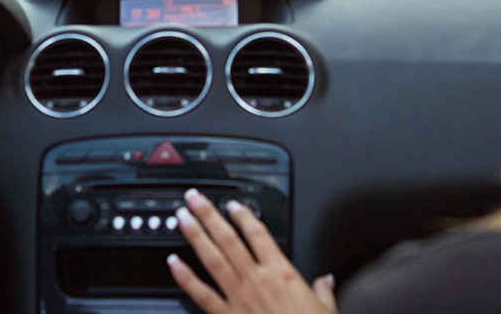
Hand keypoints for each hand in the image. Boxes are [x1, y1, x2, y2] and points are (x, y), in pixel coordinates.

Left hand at [170, 189, 336, 313]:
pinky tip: (173, 263)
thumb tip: (327, 280)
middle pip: (229, 239)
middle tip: (194, 199)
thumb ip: (323, 290)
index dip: (244, 216)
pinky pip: (201, 294)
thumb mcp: (326, 309)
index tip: (232, 205)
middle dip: (209, 216)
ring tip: (182, 218)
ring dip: (196, 236)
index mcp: (282, 273)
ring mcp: (239, 296)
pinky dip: (185, 278)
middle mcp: (257, 280)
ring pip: (213, 259)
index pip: (259, 234)